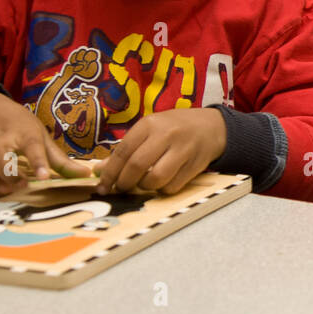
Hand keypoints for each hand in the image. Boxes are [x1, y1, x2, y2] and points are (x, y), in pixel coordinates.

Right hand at [0, 90, 84, 195]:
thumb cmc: (20, 126)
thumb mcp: (42, 137)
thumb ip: (61, 160)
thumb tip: (86, 175)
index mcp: (25, 132)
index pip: (32, 146)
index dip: (38, 162)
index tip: (43, 176)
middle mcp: (2, 138)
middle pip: (0, 154)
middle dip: (9, 172)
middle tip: (23, 184)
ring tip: (8, 189)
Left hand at [94, 108, 225, 195]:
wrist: (212, 127)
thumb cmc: (174, 128)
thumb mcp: (150, 130)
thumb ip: (127, 149)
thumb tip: (99, 170)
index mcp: (150, 124)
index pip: (123, 151)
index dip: (109, 172)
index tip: (102, 186)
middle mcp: (166, 135)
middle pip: (137, 165)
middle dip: (124, 183)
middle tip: (121, 188)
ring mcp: (183, 150)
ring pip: (156, 179)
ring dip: (144, 187)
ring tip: (143, 183)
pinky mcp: (195, 165)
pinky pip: (172, 186)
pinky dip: (162, 190)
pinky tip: (162, 183)